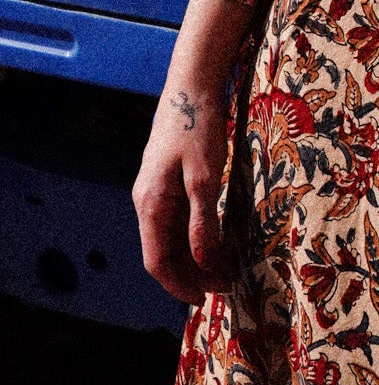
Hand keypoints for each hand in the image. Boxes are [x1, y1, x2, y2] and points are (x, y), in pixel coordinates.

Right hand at [133, 75, 230, 303]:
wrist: (190, 86)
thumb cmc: (198, 126)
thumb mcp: (205, 175)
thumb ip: (203, 220)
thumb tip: (204, 262)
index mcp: (151, 204)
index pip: (158, 261)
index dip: (180, 284)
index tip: (205, 299)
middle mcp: (147, 202)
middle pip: (163, 253)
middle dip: (190, 274)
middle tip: (224, 286)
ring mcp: (155, 192)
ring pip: (170, 238)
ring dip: (193, 258)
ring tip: (224, 269)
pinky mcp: (166, 182)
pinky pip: (176, 221)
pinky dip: (193, 237)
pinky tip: (215, 241)